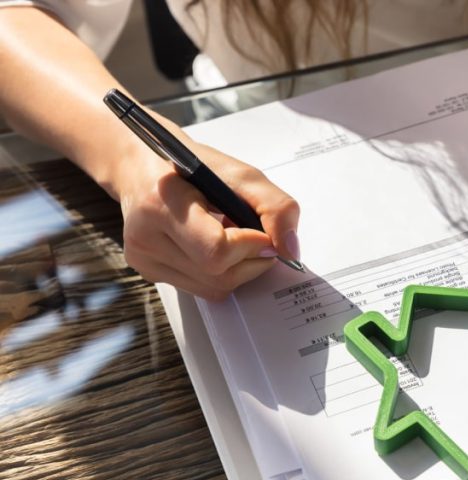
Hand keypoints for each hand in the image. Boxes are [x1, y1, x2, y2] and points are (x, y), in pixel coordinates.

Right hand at [112, 134, 300, 300]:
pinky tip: (213, 246)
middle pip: (220, 275)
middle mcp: (145, 236)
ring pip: (215, 288)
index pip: (217, 250)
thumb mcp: (241, 174)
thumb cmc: (193, 166)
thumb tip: (290, 250)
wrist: (143, 166)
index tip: (261, 230)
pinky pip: (204, 289)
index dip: (252, 244)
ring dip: (239, 267)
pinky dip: (221, 272)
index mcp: (162, 202)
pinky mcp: (149, 272)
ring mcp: (144, 259)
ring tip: (230, 235)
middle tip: (252, 234)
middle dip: (251, 258)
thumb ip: (276, 207)